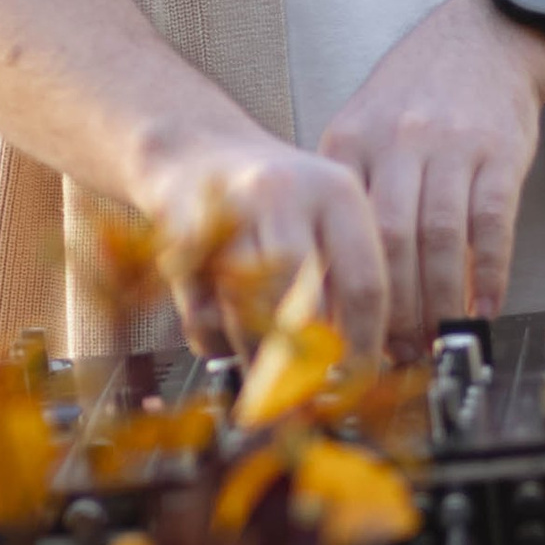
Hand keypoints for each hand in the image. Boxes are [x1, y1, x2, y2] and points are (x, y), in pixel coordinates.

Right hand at [132, 131, 389, 356]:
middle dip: (306, 363)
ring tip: (265, 377)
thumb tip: (366, 364)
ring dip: (257, 358)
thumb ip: (348, 279)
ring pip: (248, 310)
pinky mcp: (179, 229)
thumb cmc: (271, 198)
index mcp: (337, 192)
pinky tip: (224, 336)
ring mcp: (227, 209)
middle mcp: (285, 193)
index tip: (358, 381)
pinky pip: (199, 309)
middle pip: (303, 300)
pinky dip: (213, 340)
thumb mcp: (326, 219)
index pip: (365, 284)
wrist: (195, 149)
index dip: (364, 346)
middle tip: (307, 395)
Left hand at [318, 0, 544, 345]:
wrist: (484, 38)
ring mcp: (450, 146)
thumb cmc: (415, 95)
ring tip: (438, 337)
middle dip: (393, 308)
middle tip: (397, 350)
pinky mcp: (499, 152)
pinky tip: (483, 304)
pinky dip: (489, 272)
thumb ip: (345, 194)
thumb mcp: (360, 128)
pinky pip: (491, 222)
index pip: (336, 229)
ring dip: (441, 299)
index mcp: (349, 142)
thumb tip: (324, 277)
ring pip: (440, 238)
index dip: (340, 289)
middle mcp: (396, 142)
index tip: (343, 334)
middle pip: (388, 241)